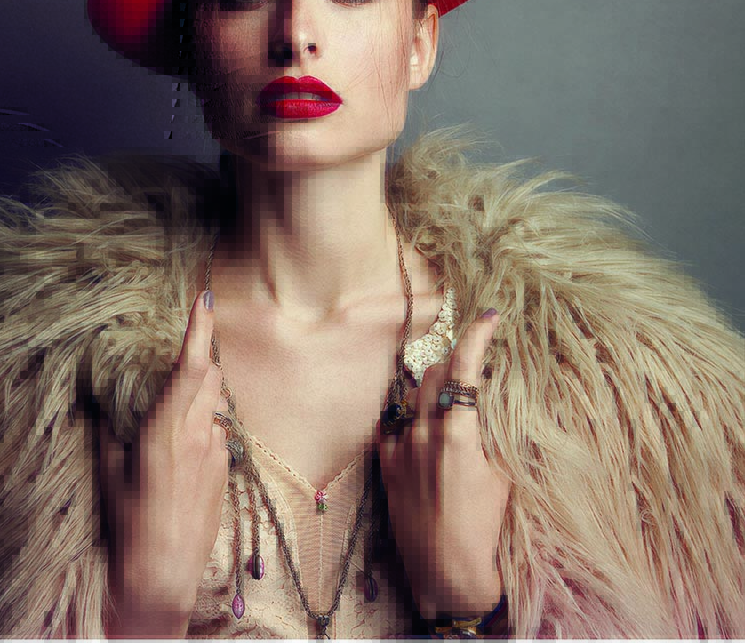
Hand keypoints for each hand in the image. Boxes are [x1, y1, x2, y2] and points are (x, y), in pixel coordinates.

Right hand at [98, 290, 229, 629]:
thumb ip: (109, 432)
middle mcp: (199, 433)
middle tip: (181, 355)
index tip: (205, 297)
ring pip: (217, 402)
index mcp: (168, 427)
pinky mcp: (225, 470)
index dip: (200, 328)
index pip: (192, 365)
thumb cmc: (128, 524)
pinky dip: (205, 425)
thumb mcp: (109, 473)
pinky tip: (184, 449)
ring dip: (202, 394)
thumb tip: (102, 407)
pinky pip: (219, 432)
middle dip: (200, 358)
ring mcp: (216, 451)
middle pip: (211, 375)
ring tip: (176, 410)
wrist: (163, 573)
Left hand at [378, 308, 510, 622]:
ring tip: (449, 400)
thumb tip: (488, 405)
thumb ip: (490, 433)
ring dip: (431, 388)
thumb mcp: (502, 476)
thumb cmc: (484, 527)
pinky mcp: (385, 464)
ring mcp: (399, 447)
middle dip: (454, 361)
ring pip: (412, 394)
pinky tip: (424, 429)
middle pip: (434, 372)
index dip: (476, 336)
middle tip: (472, 367)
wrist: (446, 571)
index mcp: (457, 433)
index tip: (488, 316)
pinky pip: (395, 422)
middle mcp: (422, 433)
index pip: (464, 368)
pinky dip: (412, 416)